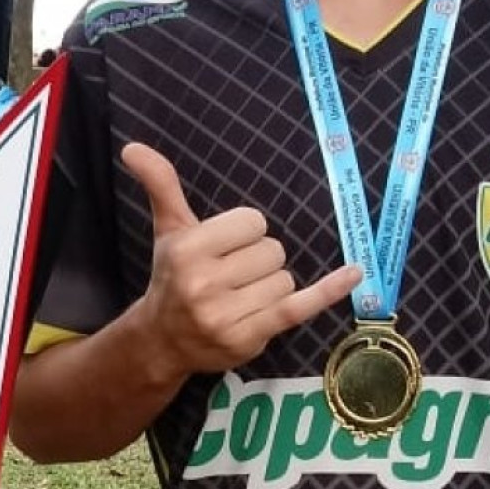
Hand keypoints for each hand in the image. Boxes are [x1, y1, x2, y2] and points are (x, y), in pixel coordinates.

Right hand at [122, 142, 361, 377]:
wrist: (161, 341)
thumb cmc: (172, 278)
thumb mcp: (168, 229)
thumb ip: (161, 185)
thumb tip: (133, 147)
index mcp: (187, 249)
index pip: (253, 222)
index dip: (246, 232)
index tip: (227, 248)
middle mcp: (203, 284)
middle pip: (272, 251)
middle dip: (260, 260)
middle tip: (233, 276)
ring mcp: (227, 315)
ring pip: (285, 279)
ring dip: (272, 285)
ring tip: (241, 297)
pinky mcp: (250, 337)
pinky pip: (300, 306)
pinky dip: (330, 290)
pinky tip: (355, 272)